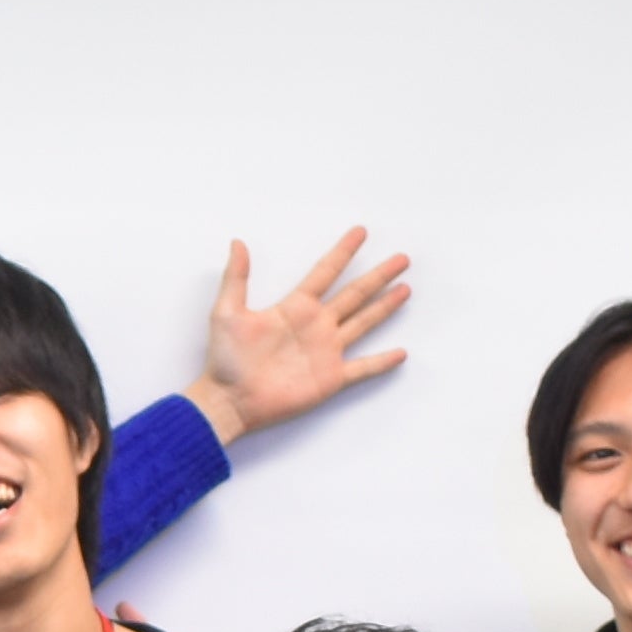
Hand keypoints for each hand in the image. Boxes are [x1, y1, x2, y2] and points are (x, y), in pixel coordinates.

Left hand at [190, 227, 414, 445]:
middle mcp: (316, 325)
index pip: (325, 272)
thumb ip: (236, 277)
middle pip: (355, 293)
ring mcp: (326, 351)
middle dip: (378, 276)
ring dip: (385, 307)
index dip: (343, 252)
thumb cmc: (225, 359)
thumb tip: (237, 242)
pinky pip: (363, 368)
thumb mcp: (226, 312)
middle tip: (402, 259)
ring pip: (363, 323)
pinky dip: (382, 361)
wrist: (229, 400)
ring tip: (405, 289)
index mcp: (295, 307)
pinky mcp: (330, 378)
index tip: (360, 232)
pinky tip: (401, 353)